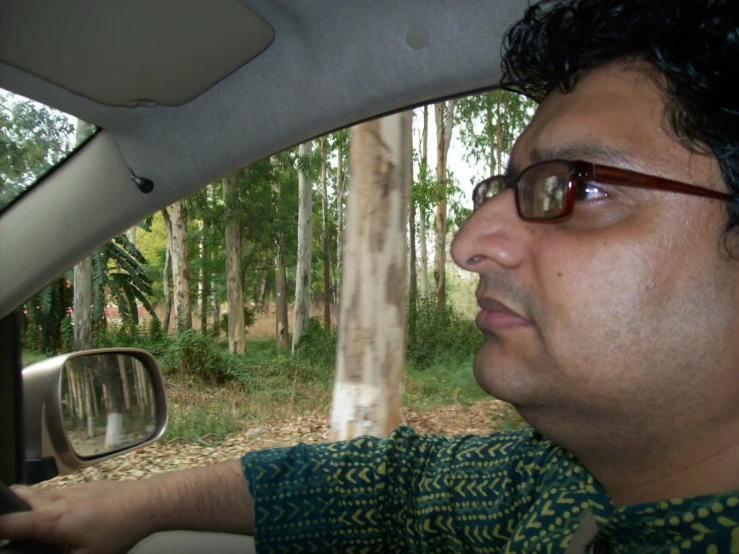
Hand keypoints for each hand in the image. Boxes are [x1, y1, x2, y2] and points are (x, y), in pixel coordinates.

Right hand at [0, 480, 154, 553]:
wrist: (146, 502)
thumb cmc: (117, 532)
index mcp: (49, 521)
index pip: (6, 522)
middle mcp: (54, 500)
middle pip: (17, 495)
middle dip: (7, 509)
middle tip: (11, 530)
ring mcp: (69, 489)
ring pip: (36, 493)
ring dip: (28, 506)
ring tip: (36, 529)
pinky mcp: (83, 486)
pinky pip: (55, 492)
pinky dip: (48, 504)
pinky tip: (63, 520)